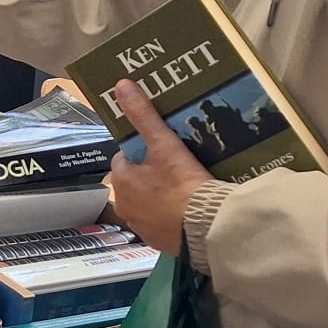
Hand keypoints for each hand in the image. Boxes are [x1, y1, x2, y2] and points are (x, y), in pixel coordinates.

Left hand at [107, 80, 212, 254]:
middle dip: (149, 175)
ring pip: (147, 204)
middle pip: (135, 183)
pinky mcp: (160, 243)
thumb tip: (121, 84)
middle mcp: (124, 207)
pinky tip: (189, 210)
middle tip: (175, 166)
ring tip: (184, 187)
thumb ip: (143, 115)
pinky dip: (170, 217)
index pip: (123, 160)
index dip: (140, 152)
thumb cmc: (181, 184)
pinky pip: (162, 224)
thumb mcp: (164, 144)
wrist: (206, 228)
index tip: (159, 148)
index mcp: (121, 182)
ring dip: (159, 197)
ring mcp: (141, 228)